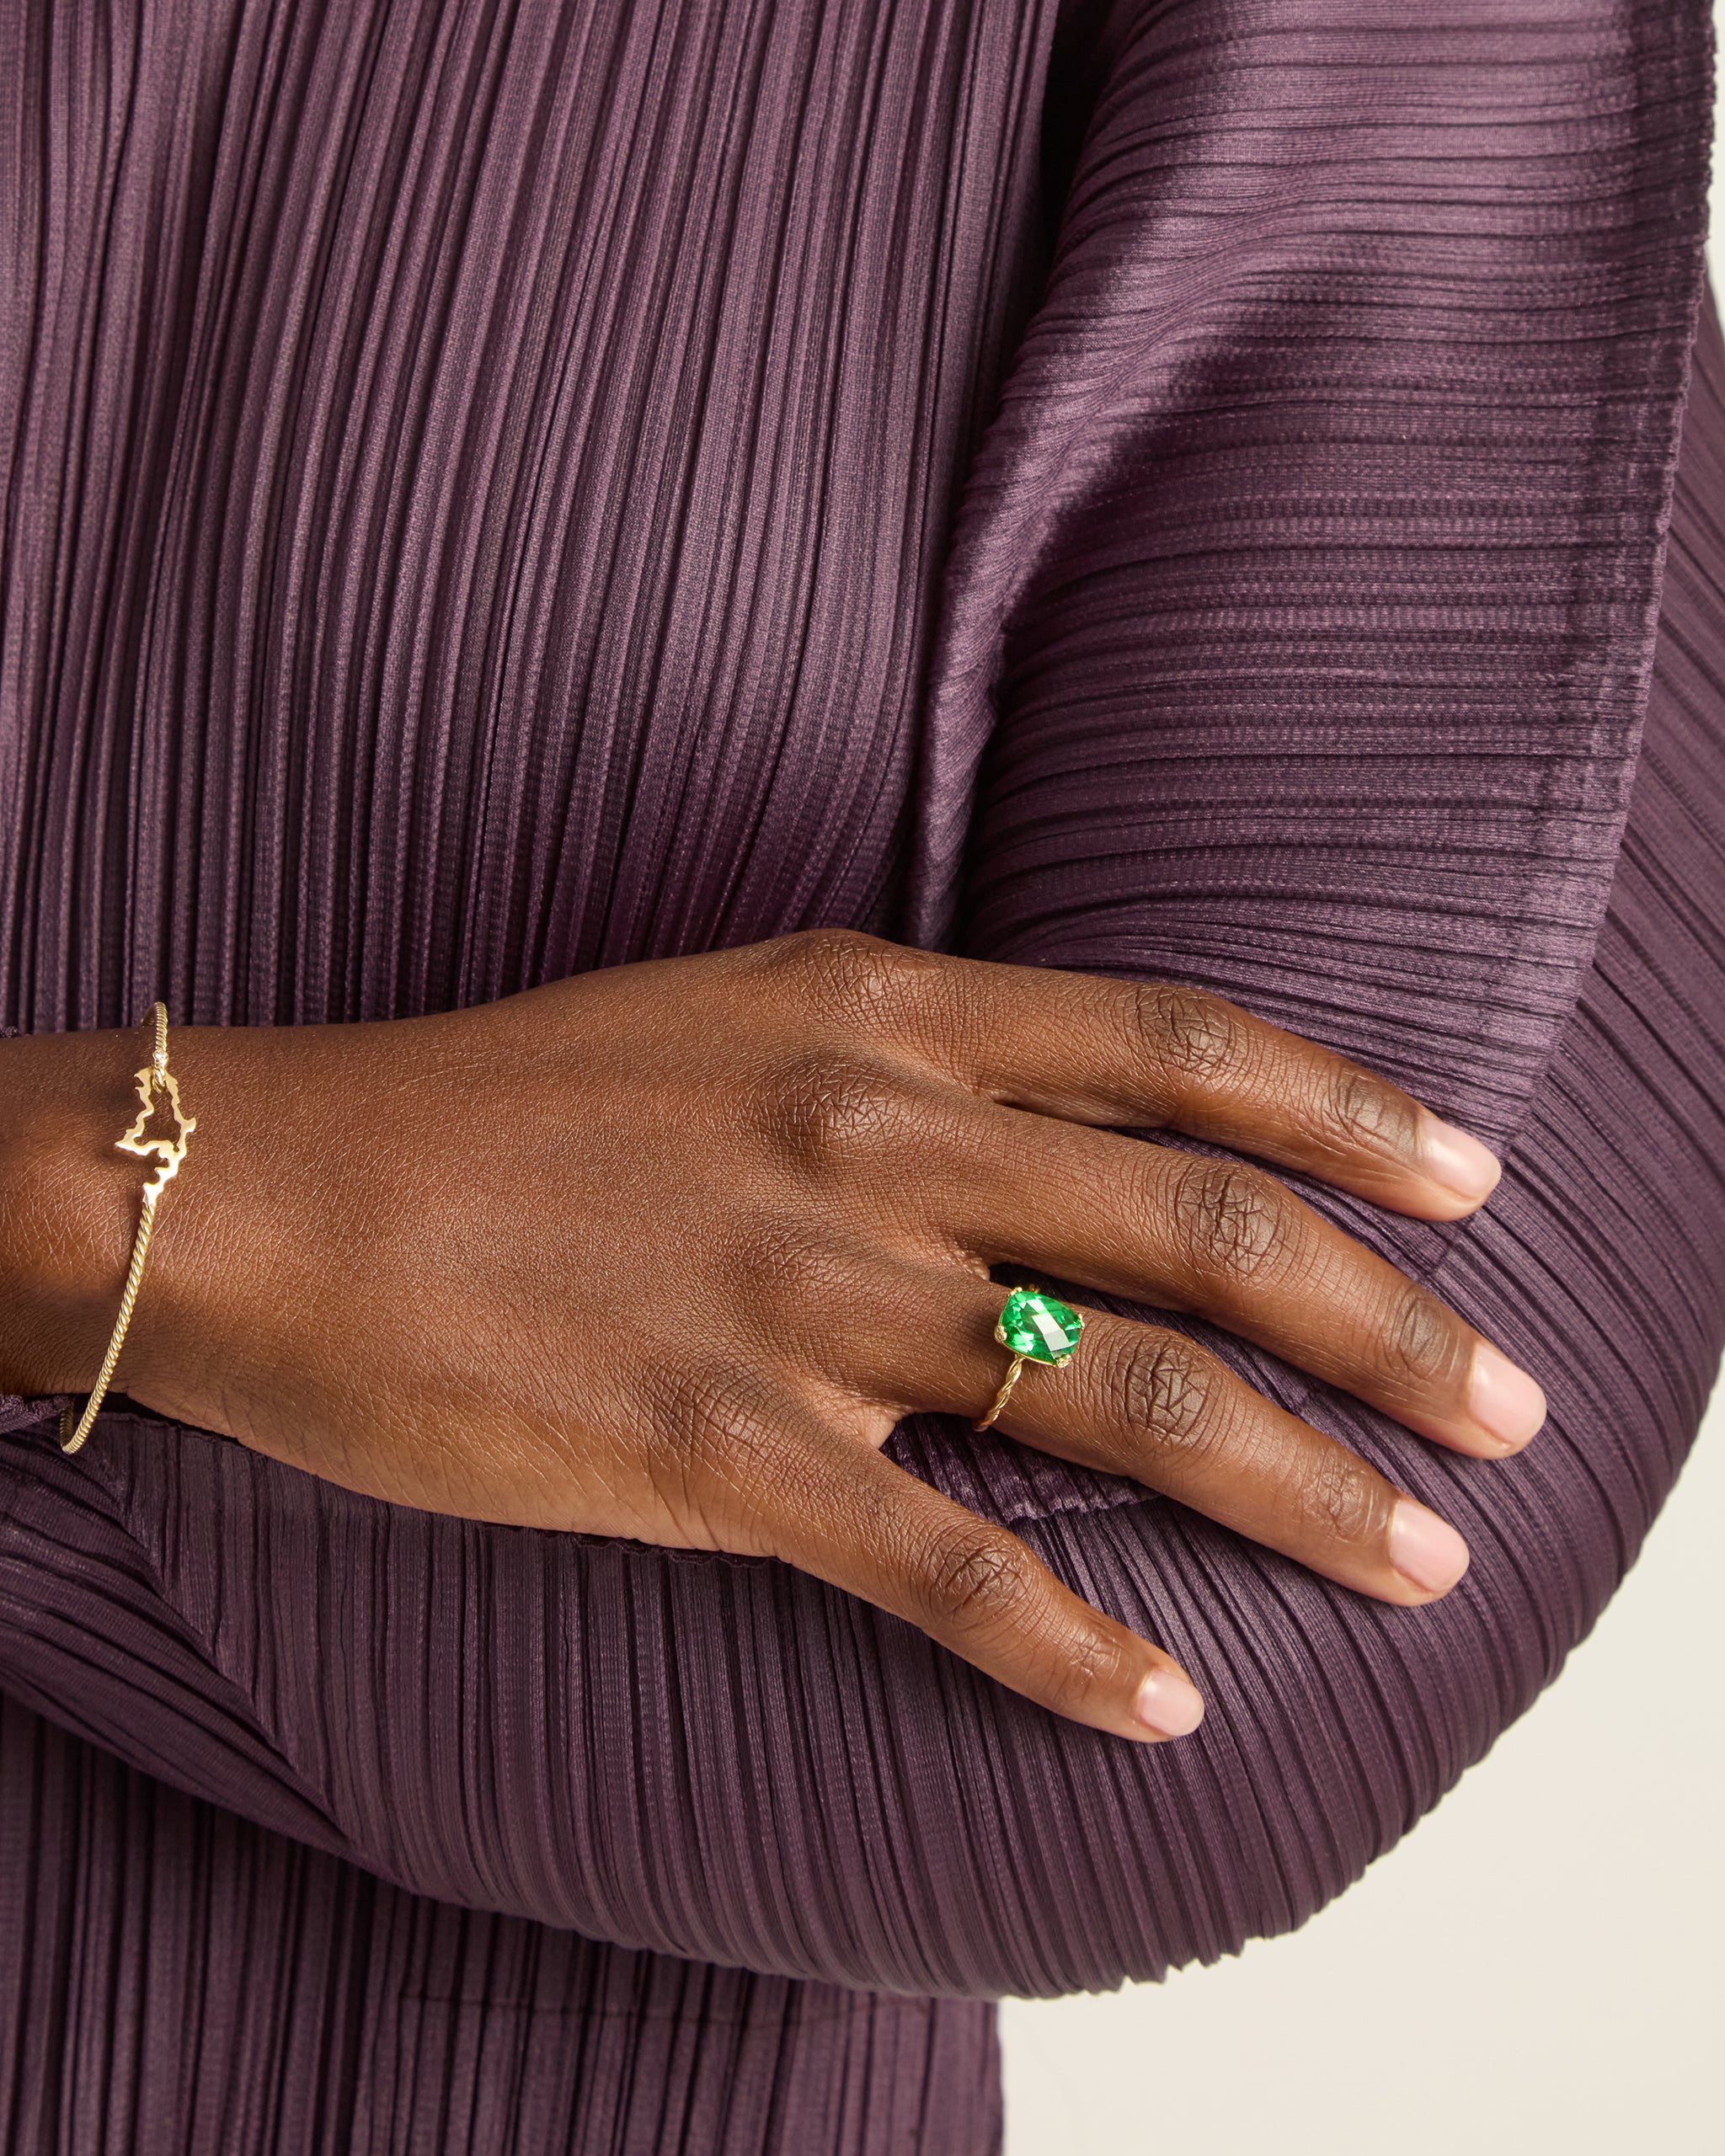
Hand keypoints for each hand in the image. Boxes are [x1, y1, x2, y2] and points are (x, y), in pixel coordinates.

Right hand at [2, 931, 1542, 1742]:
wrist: (283, 1186)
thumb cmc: (506, 1099)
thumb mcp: (732, 1014)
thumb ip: (910, 1059)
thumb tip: (1068, 1138)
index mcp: (878, 1011)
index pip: (1174, 1047)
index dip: (1347, 1111)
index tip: (1469, 1177)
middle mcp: (872, 1139)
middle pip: (1203, 1229)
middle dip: (1390, 1322)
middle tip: (1509, 1402)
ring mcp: (803, 1300)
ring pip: (1123, 1401)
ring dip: (1302, 1492)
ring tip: (1415, 1559)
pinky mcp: (718, 1454)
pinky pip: (947, 1568)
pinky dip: (1076, 1651)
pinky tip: (1167, 1706)